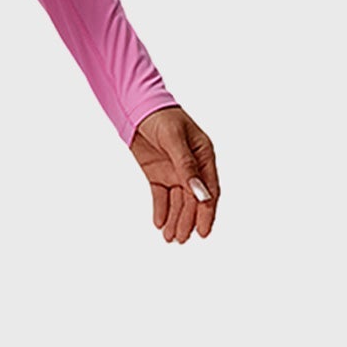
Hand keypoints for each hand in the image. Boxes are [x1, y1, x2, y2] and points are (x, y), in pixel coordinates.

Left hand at [128, 106, 219, 241]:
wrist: (137, 107)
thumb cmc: (162, 116)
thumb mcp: (175, 139)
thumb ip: (186, 166)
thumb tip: (200, 193)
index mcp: (204, 156)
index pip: (209, 190)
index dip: (207, 213)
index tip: (203, 231)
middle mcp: (192, 167)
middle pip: (192, 200)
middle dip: (188, 220)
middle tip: (181, 239)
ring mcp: (175, 171)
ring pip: (177, 201)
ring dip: (175, 219)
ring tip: (170, 238)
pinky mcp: (158, 174)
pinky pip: (161, 196)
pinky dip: (161, 210)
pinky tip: (160, 223)